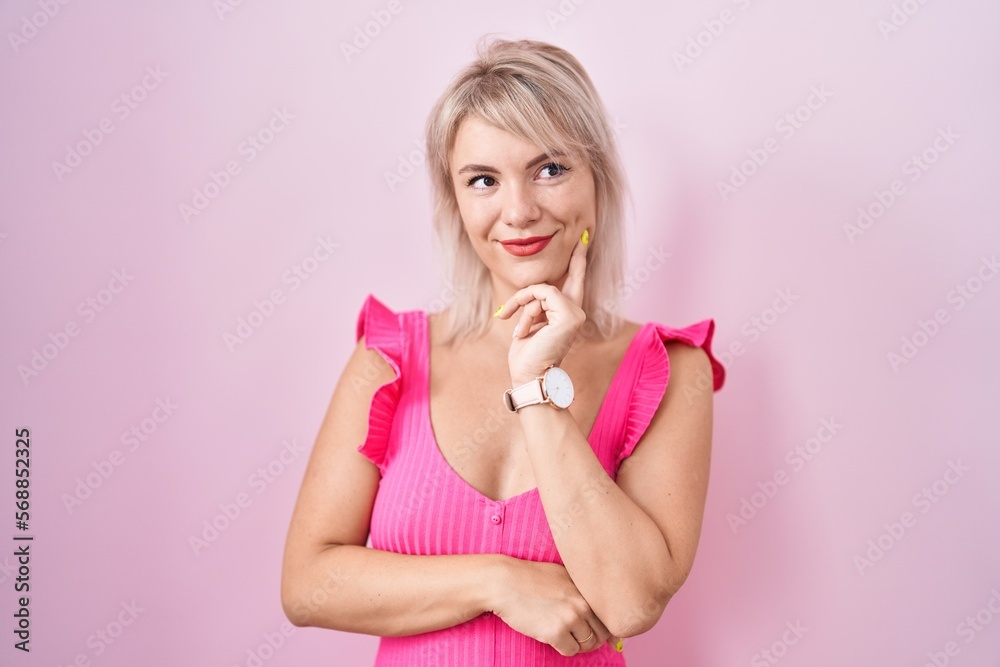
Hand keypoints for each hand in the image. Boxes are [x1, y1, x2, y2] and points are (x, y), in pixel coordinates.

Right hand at [492, 557, 619, 656]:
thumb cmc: (531, 579)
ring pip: (588, 644)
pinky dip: (563, 647)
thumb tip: (612, 633)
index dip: (604, 628)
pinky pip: (571, 651)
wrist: (503, 582)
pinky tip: (551, 634)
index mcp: (586, 588)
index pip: (610, 616)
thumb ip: (585, 596)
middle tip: (574, 633)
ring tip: (561, 631)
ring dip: (577, 643)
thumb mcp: (563, 577)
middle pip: (602, 634)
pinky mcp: (555, 632)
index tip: (599, 633)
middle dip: (591, 638)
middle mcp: (582, 602)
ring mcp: (570, 618)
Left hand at [496, 231, 588, 383]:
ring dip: (522, 304)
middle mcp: (576, 312)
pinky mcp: (568, 316)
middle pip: (575, 277)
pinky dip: (525, 306)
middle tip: (583, 238)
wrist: (529, 376)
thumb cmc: (527, 357)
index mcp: (567, 315)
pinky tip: (522, 329)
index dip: (578, 265)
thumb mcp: (530, 325)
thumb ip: (536, 307)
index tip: (582, 245)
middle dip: (578, 257)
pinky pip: (541, 293)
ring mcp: (575, 314)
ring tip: (517, 328)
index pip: (574, 285)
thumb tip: (535, 292)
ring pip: (543, 289)